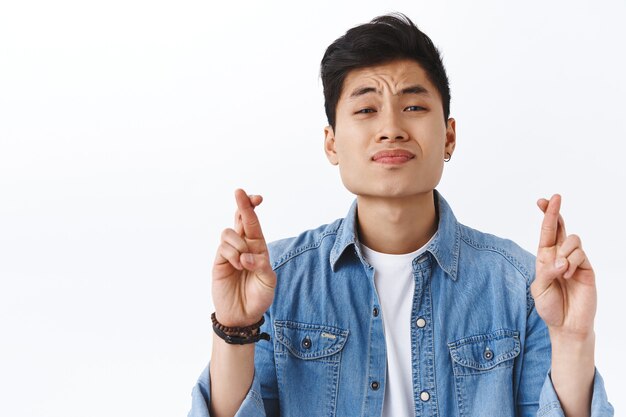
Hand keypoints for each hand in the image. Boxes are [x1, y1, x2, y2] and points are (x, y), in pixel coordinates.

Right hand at [211, 188, 275, 326]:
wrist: (243, 315)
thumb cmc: (259, 297)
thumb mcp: (268, 281)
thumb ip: (261, 265)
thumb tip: (246, 255)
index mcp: (258, 247)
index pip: (254, 223)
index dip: (253, 207)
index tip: (257, 197)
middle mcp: (244, 246)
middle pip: (240, 219)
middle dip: (242, 205)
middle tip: (240, 192)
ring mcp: (230, 253)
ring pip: (229, 232)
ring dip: (238, 244)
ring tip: (244, 263)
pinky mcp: (219, 262)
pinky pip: (223, 248)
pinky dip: (232, 255)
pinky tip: (237, 266)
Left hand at [531, 194, 596, 339]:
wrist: (567, 325)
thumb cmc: (550, 307)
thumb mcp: (540, 289)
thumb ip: (547, 272)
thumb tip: (560, 261)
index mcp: (545, 257)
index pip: (546, 232)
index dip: (546, 215)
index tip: (542, 200)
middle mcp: (560, 255)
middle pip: (560, 227)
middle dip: (555, 212)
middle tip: (555, 198)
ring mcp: (575, 261)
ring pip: (572, 240)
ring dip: (564, 252)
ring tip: (561, 271)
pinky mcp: (587, 268)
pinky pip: (581, 254)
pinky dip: (572, 262)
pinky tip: (568, 274)